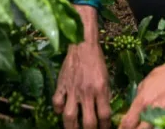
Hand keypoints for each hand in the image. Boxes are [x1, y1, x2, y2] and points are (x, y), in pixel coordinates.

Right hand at [53, 5, 111, 128]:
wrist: (82, 44)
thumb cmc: (97, 60)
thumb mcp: (106, 78)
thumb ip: (105, 95)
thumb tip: (104, 113)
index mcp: (101, 89)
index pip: (104, 116)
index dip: (106, 127)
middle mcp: (87, 92)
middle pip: (88, 122)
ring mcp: (72, 90)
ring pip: (70, 117)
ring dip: (72, 127)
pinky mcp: (61, 85)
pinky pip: (57, 102)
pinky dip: (58, 110)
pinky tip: (61, 112)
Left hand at [119, 37, 164, 128]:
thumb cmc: (162, 75)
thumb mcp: (144, 85)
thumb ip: (137, 102)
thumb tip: (131, 114)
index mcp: (143, 101)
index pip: (128, 123)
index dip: (123, 128)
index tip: (122, 128)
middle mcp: (154, 111)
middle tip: (133, 127)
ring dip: (148, 128)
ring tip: (144, 124)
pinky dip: (161, 127)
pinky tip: (158, 123)